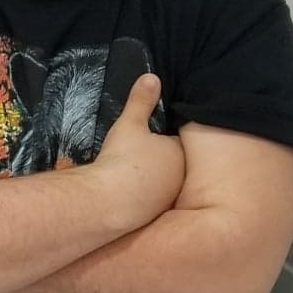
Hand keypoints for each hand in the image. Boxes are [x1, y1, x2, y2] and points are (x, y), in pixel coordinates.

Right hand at [91, 73, 184, 232]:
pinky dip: (139, 197)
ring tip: (127, 177)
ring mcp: (169, 199)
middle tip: (134, 159)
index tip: (143, 142)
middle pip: (170, 164)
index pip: (173, 142)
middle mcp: (181, 177)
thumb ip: (140, 102)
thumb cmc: (123, 158)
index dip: (158, 141)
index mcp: (179, 153)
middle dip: (157, 162)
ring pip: (161, 185)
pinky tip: (123, 194)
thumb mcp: (129, 125)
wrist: (111, 200)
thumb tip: (151, 77)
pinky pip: (148, 201)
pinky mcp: (155, 216)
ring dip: (149, 182)